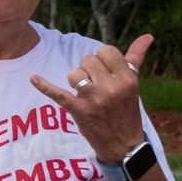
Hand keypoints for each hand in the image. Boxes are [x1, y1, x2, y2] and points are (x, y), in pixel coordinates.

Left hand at [31, 34, 152, 163]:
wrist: (123, 144)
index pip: (106, 51)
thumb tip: (148, 35)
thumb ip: (136, 57)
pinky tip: (33, 78)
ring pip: (74, 73)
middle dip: (88, 70)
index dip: (102, 59)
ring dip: (76, 81)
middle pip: (87, 60)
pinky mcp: (79, 110)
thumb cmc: (126, 109)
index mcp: (127, 78)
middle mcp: (112, 87)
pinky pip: (58, 94)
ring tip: (86, 93)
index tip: (105, 71)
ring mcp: (95, 99)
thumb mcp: (133, 83)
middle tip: (96, 85)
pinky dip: (44, 86)